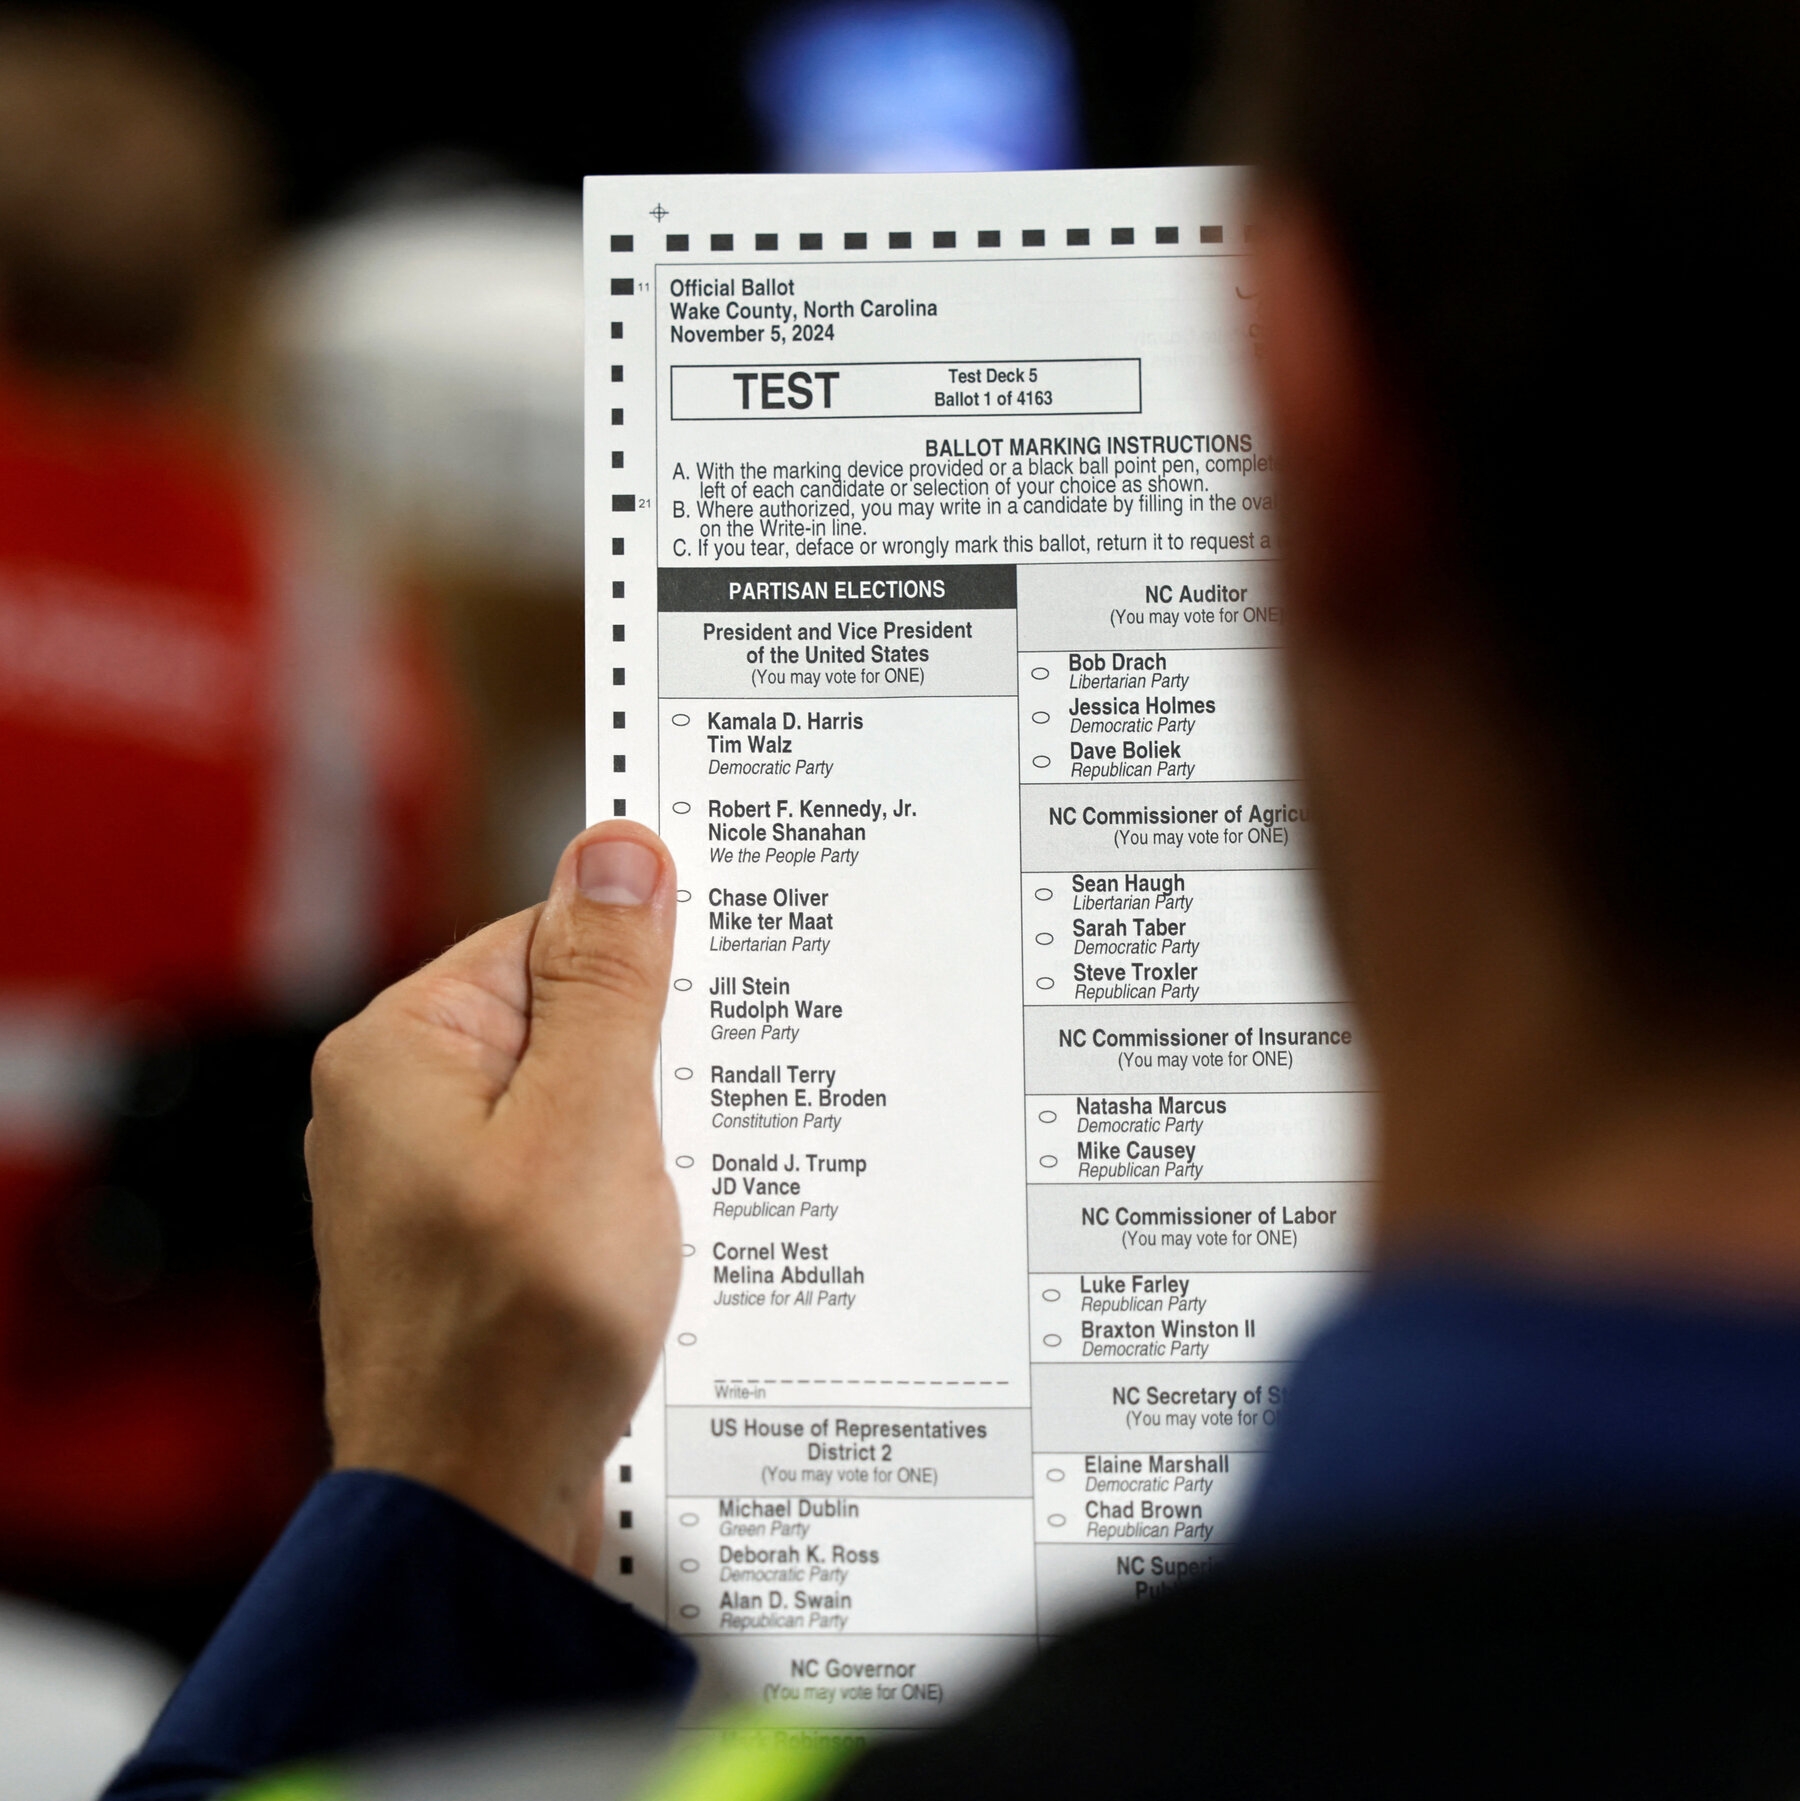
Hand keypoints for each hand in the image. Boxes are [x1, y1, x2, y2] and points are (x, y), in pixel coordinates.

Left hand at [304, 823, 679, 1571]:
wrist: (474, 1515)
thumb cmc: (516, 1336)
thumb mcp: (587, 1128)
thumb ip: (607, 983)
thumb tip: (620, 848)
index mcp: (402, 1050)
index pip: (545, 938)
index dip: (642, 971)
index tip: (712, 1003)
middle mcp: (398, 1103)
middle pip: (561, 1017)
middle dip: (645, 1063)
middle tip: (697, 1119)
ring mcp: (430, 1178)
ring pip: (571, 1099)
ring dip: (640, 1134)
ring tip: (673, 1193)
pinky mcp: (469, 1240)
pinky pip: (560, 1169)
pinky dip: (618, 1189)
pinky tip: (652, 1237)